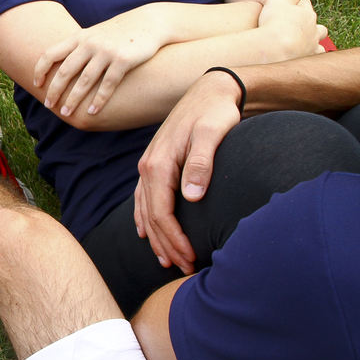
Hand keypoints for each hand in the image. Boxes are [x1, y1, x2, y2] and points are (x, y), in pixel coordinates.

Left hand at [33, 7, 166, 116]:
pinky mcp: (123, 60)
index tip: (37, 85)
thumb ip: (78, 46)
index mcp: (79, 37)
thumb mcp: (95, 34)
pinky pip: (108, 84)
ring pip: (84, 81)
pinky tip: (93, 111)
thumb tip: (60, 65)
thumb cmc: (119, 32)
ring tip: (66, 113)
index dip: (40, 70)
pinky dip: (99, 100)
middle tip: (49, 106)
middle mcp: (89, 43)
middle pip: (65, 71)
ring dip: (74, 100)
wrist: (149, 22)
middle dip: (55, 91)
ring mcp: (106, 51)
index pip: (51, 54)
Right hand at [134, 70, 241, 272]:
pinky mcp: (155, 165)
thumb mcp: (213, 134)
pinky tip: (147, 232)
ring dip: (155, 237)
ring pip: (144, 210)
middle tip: (185, 268)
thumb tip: (192, 197)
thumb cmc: (215, 113)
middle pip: (150, 217)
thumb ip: (202, 164)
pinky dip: (145, 220)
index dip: (174, 239)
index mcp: (158, 164)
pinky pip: (144, 199)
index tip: (190, 258)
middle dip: (166, 245)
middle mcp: (147, 167)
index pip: (160, 212)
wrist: (211, 91)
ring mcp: (148, 166)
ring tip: (168, 259)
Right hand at [257, 0, 327, 57]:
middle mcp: (313, 31)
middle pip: (321, 29)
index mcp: (306, 15)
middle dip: (317, 28)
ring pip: (320, 49)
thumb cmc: (274, 23)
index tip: (303, 1)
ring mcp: (312, 48)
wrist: (275, 47)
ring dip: (316, 48)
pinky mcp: (306, 62)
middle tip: (310, 28)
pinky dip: (308, 62)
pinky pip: (311, 63)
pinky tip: (303, 63)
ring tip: (310, 49)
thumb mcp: (273, 3)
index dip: (304, 4)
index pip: (307, 6)